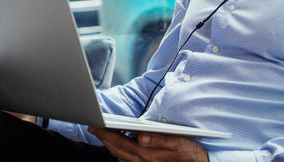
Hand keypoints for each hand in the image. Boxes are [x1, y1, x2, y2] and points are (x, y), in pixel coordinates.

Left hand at [88, 127, 208, 161]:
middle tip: (93, 128)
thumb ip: (160, 140)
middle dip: (104, 139)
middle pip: (117, 150)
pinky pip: (127, 160)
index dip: (106, 135)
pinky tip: (119, 146)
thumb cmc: (190, 153)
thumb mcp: (179, 143)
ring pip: (120, 156)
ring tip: (103, 135)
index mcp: (148, 155)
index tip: (94, 126)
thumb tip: (141, 137)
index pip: (120, 143)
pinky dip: (119, 152)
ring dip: (110, 146)